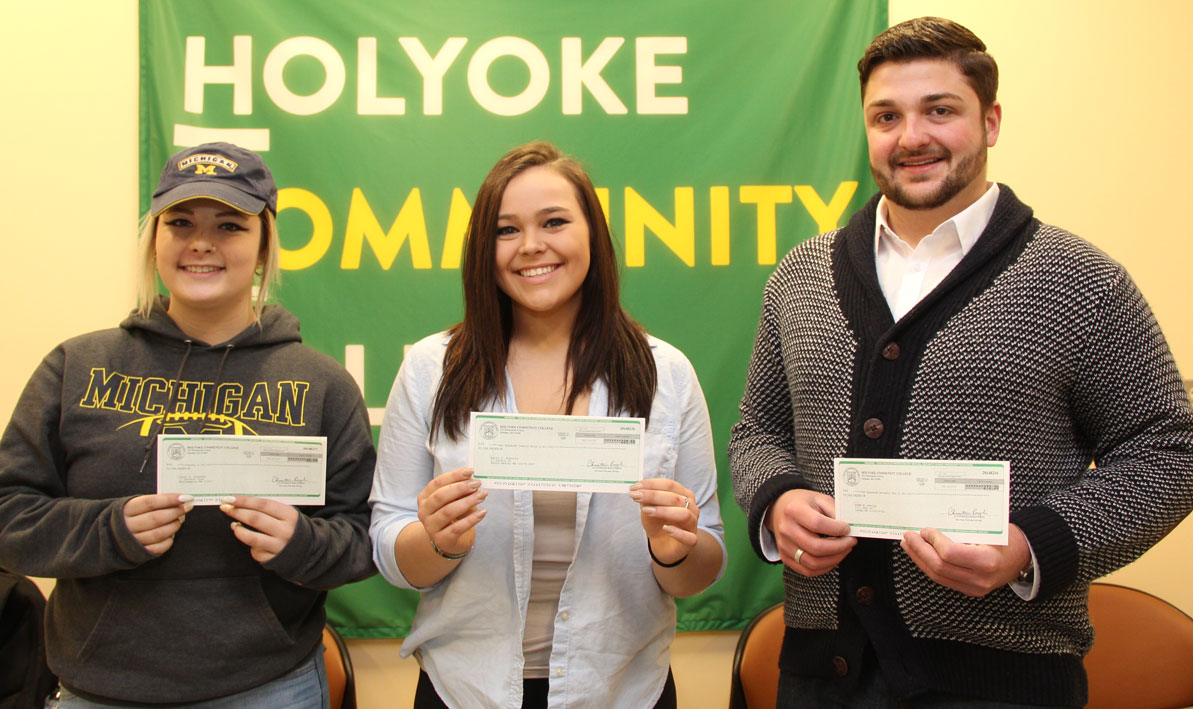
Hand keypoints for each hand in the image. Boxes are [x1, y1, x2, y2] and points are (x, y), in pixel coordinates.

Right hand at [123, 494, 193, 554]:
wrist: (112, 537)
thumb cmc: (131, 516)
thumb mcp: (136, 505)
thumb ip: (154, 502)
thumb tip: (180, 500)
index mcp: (126, 510)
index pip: (150, 502)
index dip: (168, 499)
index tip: (184, 497)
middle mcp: (127, 526)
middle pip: (156, 518)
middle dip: (175, 512)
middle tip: (187, 507)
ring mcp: (133, 541)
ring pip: (159, 534)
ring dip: (174, 526)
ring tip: (180, 520)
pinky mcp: (139, 553)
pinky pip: (158, 547)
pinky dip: (169, 540)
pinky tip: (172, 533)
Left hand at [220, 496, 299, 562]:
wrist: (309, 550)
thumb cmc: (294, 528)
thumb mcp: (288, 515)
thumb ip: (271, 510)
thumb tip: (244, 504)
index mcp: (290, 516)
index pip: (263, 505)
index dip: (244, 501)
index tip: (230, 498)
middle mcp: (285, 531)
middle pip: (255, 519)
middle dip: (237, 512)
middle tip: (225, 508)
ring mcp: (279, 546)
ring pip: (251, 537)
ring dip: (238, 530)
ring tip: (234, 525)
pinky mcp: (273, 559)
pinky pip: (255, 551)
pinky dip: (250, 545)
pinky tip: (250, 540)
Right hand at [417, 467, 486, 556]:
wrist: (448, 540)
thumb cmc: (452, 515)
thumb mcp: (454, 500)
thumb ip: (460, 490)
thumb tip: (473, 479)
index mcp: (424, 498)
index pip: (437, 483)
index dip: (454, 476)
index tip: (470, 471)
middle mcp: (424, 512)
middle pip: (440, 496)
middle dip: (460, 488)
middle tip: (477, 484)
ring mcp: (431, 527)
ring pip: (448, 511)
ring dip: (467, 501)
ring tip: (482, 496)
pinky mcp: (442, 540)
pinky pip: (457, 528)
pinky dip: (471, 519)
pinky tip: (482, 512)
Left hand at [630, 478, 697, 564]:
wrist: (663, 544)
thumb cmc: (658, 523)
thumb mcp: (649, 509)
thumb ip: (647, 500)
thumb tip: (639, 490)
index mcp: (683, 494)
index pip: (670, 485)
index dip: (652, 484)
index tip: (635, 486)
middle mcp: (691, 507)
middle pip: (675, 498)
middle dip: (654, 495)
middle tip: (636, 496)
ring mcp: (692, 524)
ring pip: (684, 514)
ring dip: (664, 511)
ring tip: (647, 511)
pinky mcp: (691, 541)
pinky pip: (689, 537)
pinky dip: (677, 532)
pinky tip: (666, 529)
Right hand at [767, 489, 855, 575]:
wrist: (780, 509)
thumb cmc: (803, 504)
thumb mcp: (819, 499)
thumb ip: (835, 511)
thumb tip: (850, 529)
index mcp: (794, 510)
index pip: (817, 524)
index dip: (837, 529)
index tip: (848, 528)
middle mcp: (786, 529)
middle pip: (816, 547)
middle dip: (840, 547)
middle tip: (851, 542)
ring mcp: (784, 545)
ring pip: (813, 563)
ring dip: (835, 559)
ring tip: (844, 550)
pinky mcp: (785, 557)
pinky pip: (808, 571)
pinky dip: (825, 567)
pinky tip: (833, 558)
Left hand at [900, 524, 1029, 596]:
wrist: (1025, 555)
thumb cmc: (1008, 537)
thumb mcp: (989, 529)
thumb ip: (963, 529)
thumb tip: (933, 522)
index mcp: (987, 561)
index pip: (950, 554)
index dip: (933, 541)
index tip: (925, 529)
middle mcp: (980, 579)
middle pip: (939, 567)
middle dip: (920, 550)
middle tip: (908, 535)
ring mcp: (974, 588)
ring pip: (938, 576)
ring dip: (920, 559)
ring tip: (909, 545)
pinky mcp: (969, 590)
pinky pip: (943, 579)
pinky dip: (929, 566)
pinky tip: (921, 555)